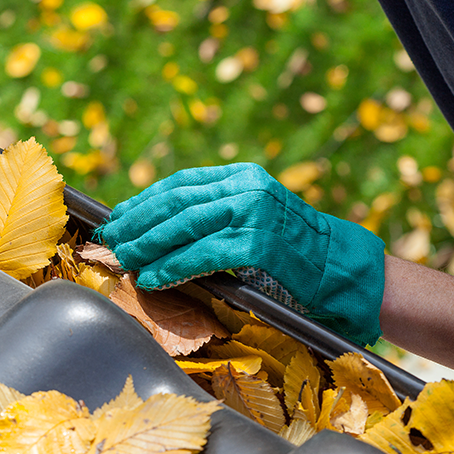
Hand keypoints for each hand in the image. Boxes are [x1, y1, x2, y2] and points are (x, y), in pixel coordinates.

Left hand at [96, 163, 385, 345]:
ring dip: (148, 245)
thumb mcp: (255, 215)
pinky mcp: (260, 244)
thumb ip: (216, 212)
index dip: (144, 200)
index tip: (119, 217)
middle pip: (176, 201)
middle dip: (138, 222)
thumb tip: (159, 227)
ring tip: (125, 259)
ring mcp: (254, 213)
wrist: (342, 268)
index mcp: (242, 175)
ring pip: (185, 226)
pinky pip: (203, 255)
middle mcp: (247, 187)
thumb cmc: (294, 249)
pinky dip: (173, 267)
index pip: (180, 183)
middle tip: (111, 240)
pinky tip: (153, 278)